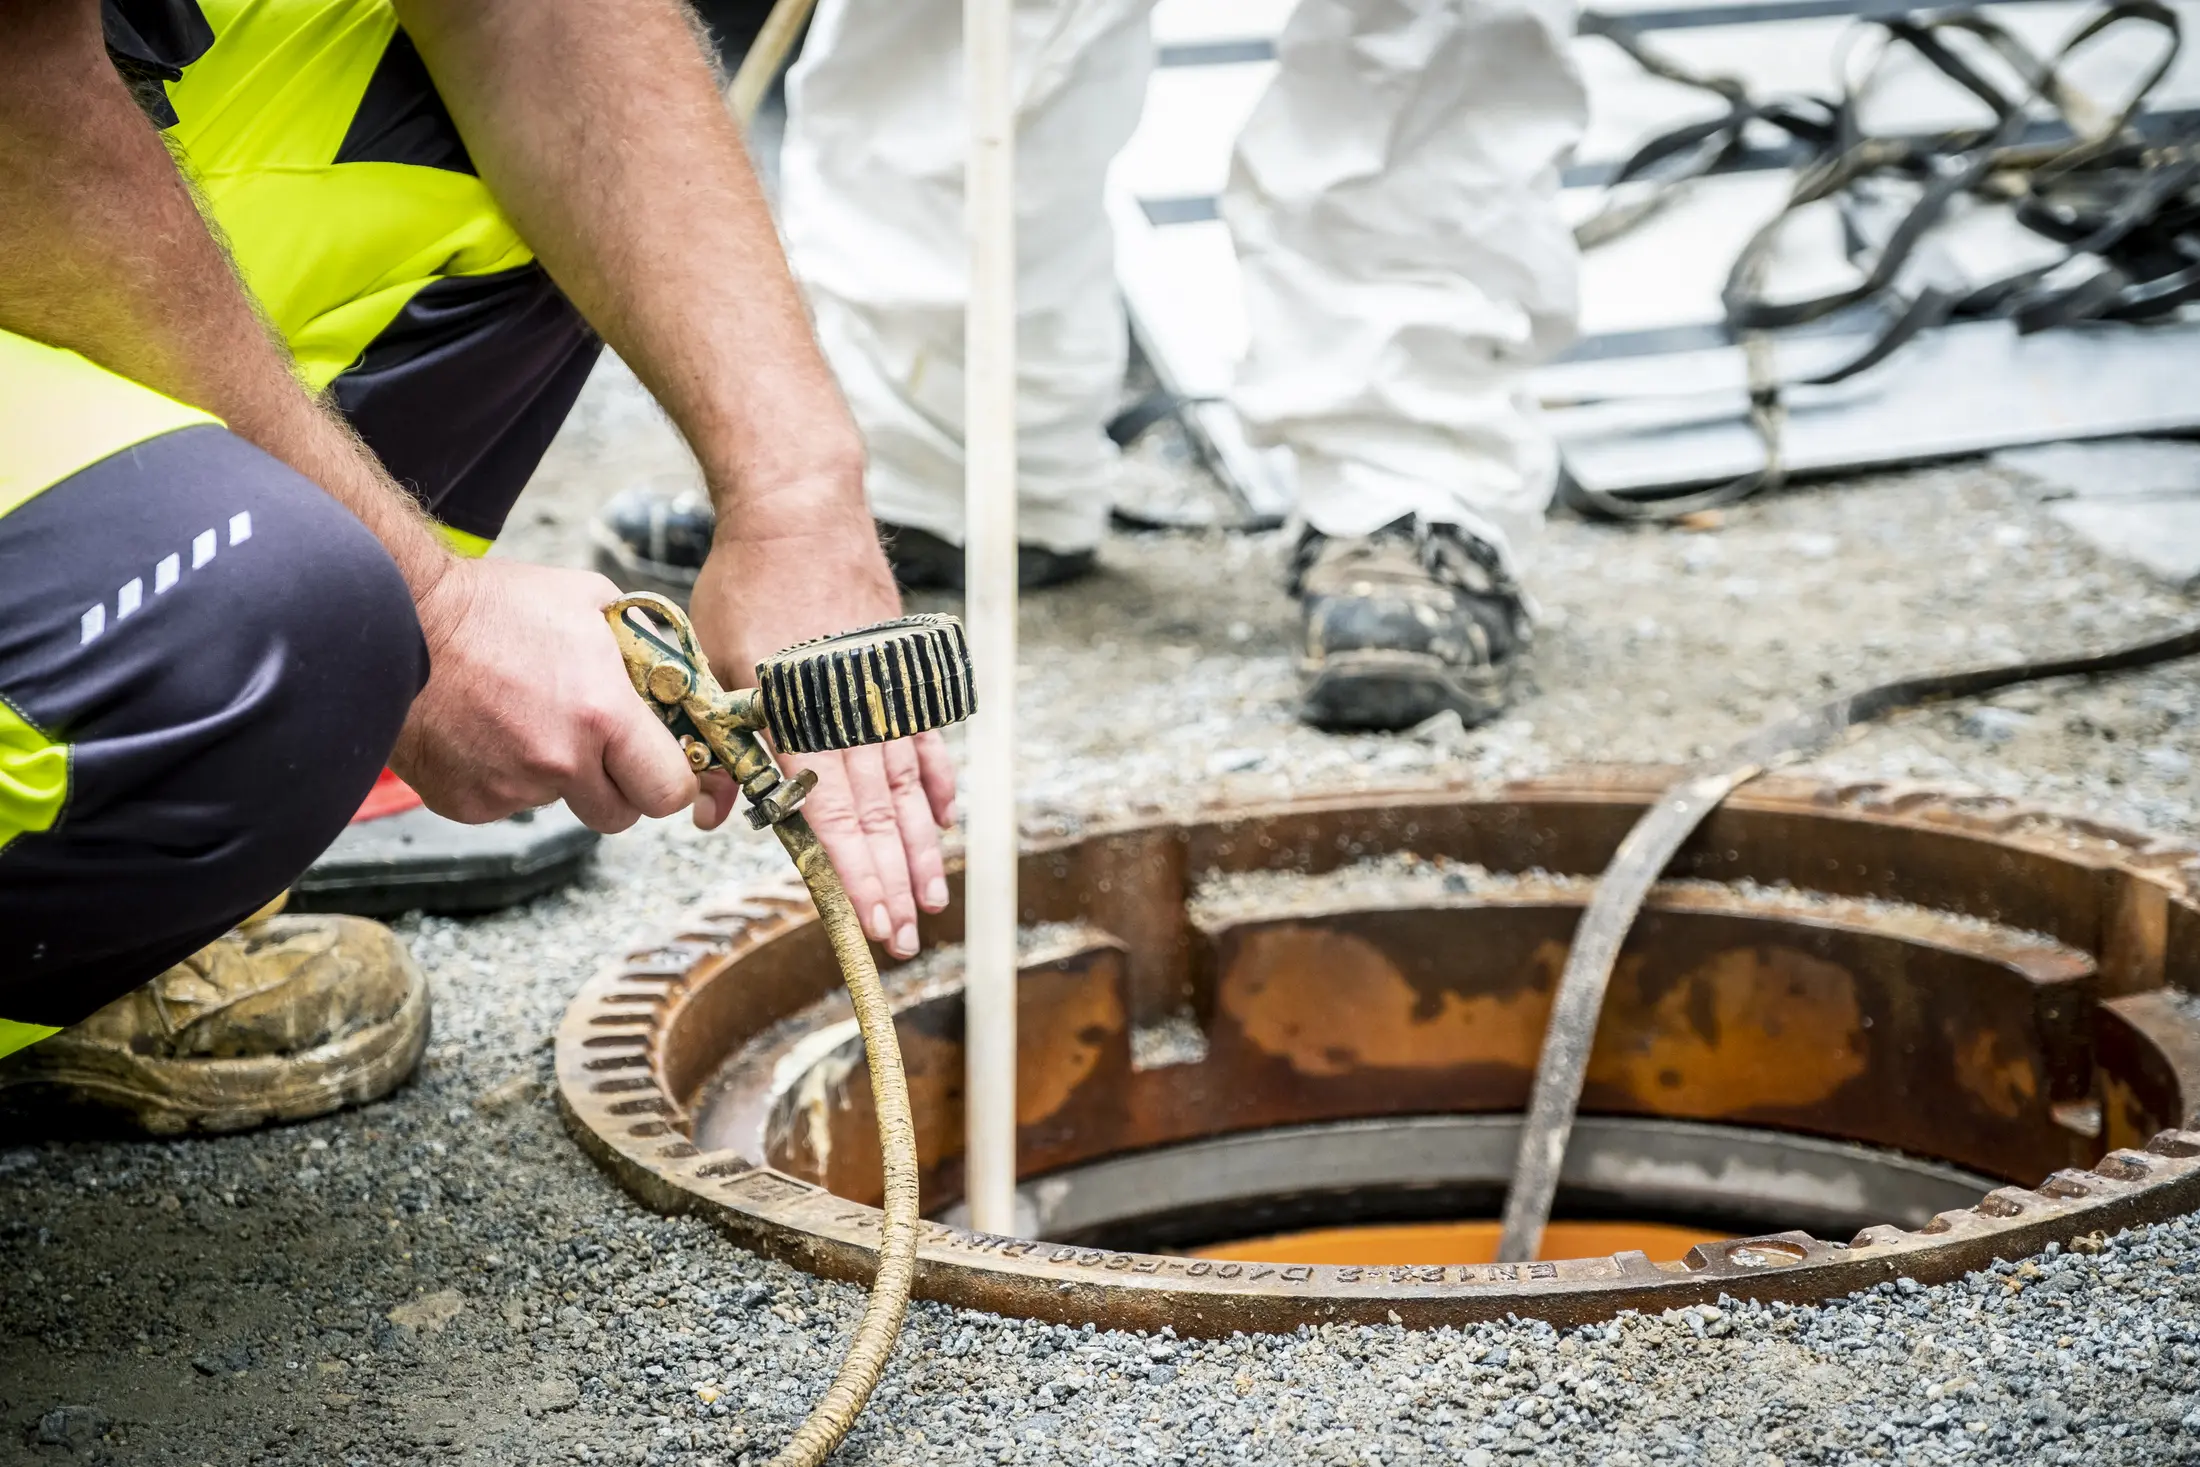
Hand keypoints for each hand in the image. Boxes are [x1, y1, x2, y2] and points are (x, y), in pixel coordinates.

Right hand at [391, 557, 698, 832]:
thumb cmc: (493, 605)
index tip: (662, 766)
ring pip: (558, 804)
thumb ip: (638, 643)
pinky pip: (505, 805)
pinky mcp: (466, 804)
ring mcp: (510, 789)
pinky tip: (484, 732)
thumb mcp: (588, 599)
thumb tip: (668, 669)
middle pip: (619, 816)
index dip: (671, 782)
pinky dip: (503, 778)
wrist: (398, 621)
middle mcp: (560, 763)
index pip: (669, 791)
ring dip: (555, 777)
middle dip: (619, 789)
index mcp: (602, 715)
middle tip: (599, 750)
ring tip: (523, 719)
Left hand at [687, 494, 956, 959]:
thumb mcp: (713, 665)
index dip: (855, 879)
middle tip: (904, 939)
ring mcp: (885, 698)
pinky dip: (936, 783)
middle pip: (880, 820)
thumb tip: (715, 817)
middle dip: (892, 886)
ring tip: (935, 900)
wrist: (802, 511)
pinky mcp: (900, 675)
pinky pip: (927, 741)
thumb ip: (723, 747)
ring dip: (923, 850)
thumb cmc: (748, 585)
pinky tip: (946, 819)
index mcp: (804, 722)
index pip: (836, 820)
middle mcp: (853, 718)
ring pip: (909, 792)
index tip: (871, 924)